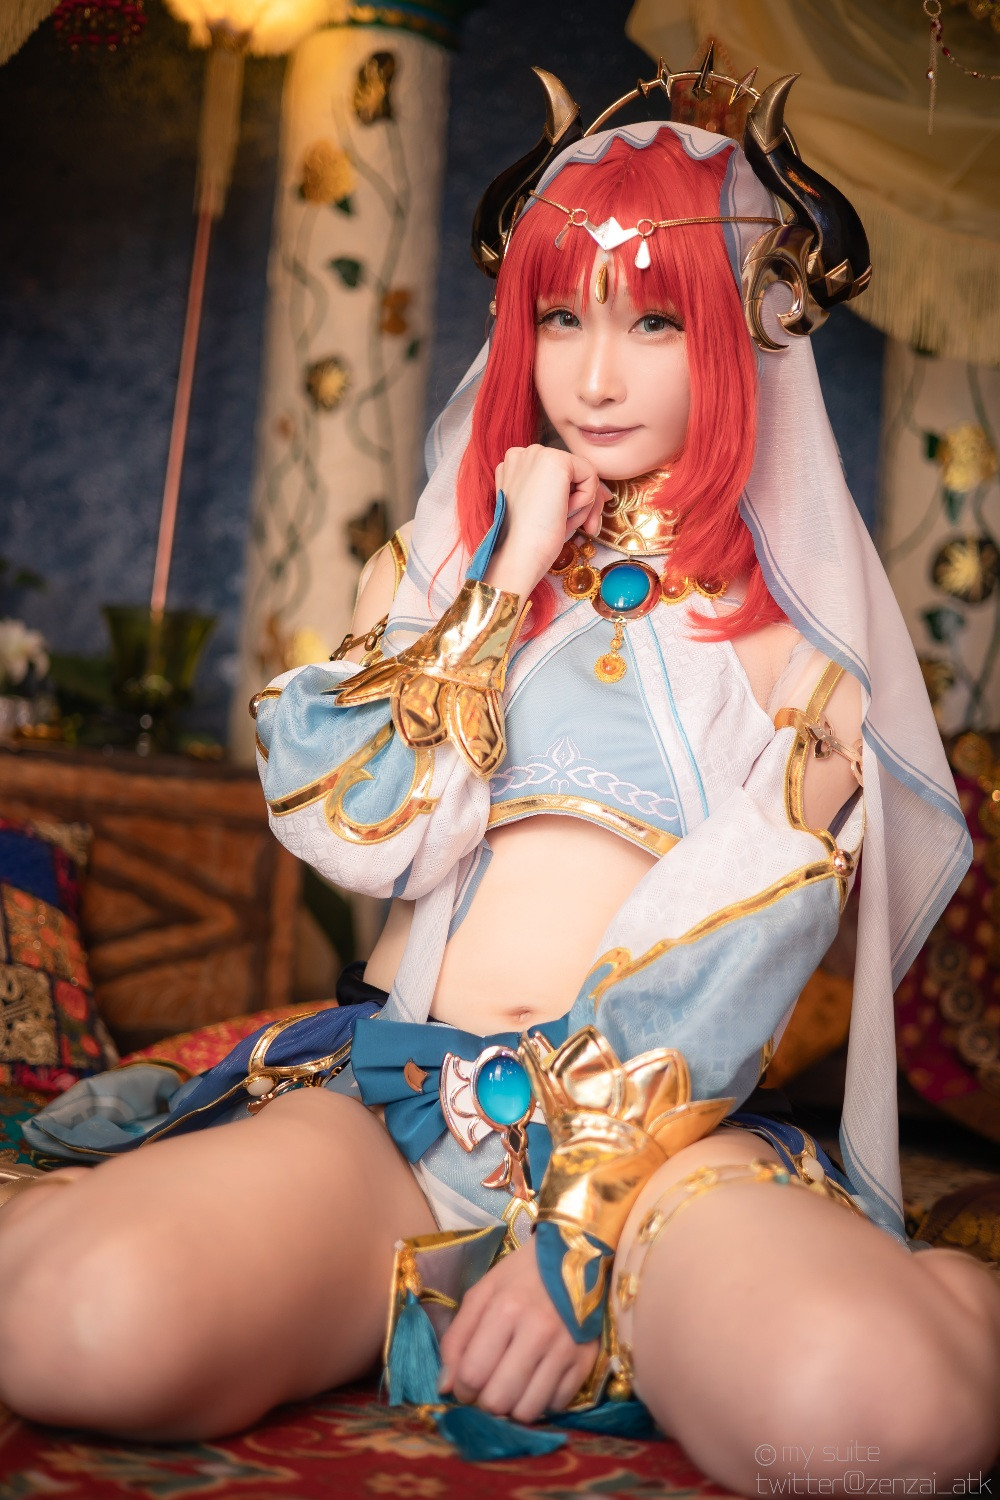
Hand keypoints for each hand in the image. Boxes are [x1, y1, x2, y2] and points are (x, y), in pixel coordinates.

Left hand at [437, 1237, 598, 1423]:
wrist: (574, 1257)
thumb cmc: (521, 1275)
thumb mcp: (482, 1293)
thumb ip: (457, 1338)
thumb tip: (445, 1387)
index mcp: (506, 1309)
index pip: (473, 1374)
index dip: (462, 1389)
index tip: (464, 1385)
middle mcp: (538, 1331)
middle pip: (499, 1400)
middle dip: (485, 1402)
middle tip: (488, 1387)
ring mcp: (565, 1348)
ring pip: (528, 1411)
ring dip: (513, 1407)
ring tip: (512, 1386)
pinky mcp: (586, 1361)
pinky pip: (557, 1405)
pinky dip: (543, 1400)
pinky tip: (538, 1379)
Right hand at [484, 445, 607, 598]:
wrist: (519, 553)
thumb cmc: (531, 540)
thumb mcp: (548, 510)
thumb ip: (567, 493)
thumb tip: (604, 492)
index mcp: (515, 467)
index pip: (558, 475)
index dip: (574, 497)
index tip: (580, 522)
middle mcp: (523, 454)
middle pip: (573, 472)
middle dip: (584, 502)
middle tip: (585, 528)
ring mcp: (537, 454)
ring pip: (582, 473)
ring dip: (584, 504)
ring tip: (564, 522)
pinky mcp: (555, 460)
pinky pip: (590, 474)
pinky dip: (586, 499)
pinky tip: (565, 512)